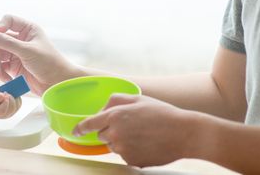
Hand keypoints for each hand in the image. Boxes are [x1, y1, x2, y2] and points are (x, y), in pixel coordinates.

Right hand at [0, 14, 77, 94]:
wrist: (58, 83)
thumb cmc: (50, 63)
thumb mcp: (27, 51)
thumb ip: (7, 42)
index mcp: (28, 30)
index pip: (8, 21)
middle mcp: (22, 39)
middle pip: (0, 38)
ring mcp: (17, 53)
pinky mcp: (15, 66)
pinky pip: (2, 66)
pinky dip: (1, 72)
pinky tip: (4, 78)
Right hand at [0, 88, 21, 118]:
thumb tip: (2, 96)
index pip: (3, 110)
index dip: (5, 103)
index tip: (5, 95)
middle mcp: (5, 115)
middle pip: (12, 108)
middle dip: (10, 98)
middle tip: (5, 92)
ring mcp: (11, 112)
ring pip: (17, 105)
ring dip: (14, 97)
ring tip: (7, 93)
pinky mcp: (15, 108)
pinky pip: (19, 102)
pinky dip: (16, 97)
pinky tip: (11, 94)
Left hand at [73, 94, 198, 167]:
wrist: (183, 133)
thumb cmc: (161, 113)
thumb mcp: (137, 98)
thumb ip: (115, 100)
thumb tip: (102, 109)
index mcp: (115, 115)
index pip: (89, 124)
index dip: (80, 128)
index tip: (76, 131)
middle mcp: (116, 133)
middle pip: (102, 135)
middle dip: (110, 130)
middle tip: (130, 125)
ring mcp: (123, 149)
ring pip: (114, 146)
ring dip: (121, 141)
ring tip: (142, 134)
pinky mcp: (132, 160)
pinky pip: (125, 155)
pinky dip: (132, 150)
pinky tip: (146, 143)